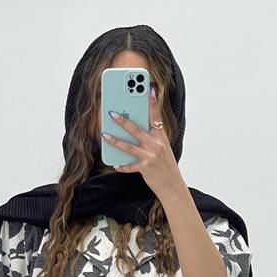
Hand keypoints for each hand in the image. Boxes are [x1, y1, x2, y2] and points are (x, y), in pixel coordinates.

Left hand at [101, 85, 183, 200]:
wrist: (172, 185)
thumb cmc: (166, 167)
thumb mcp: (163, 150)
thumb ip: (152, 139)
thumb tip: (136, 131)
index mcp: (162, 138)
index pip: (156, 117)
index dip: (152, 103)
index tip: (148, 90)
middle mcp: (156, 145)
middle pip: (136, 129)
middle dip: (123, 121)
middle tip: (112, 113)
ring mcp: (150, 156)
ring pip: (128, 146)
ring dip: (115, 140)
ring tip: (104, 134)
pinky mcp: (145, 168)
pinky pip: (130, 165)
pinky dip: (122, 165)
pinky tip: (115, 164)